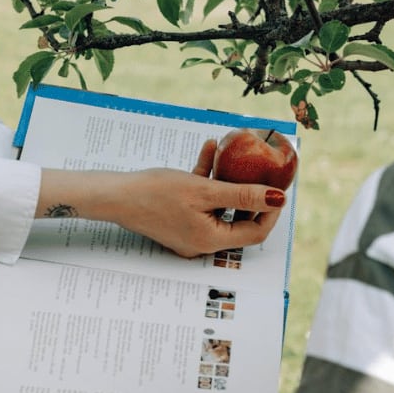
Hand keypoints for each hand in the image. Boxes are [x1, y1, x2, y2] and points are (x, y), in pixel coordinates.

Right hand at [36, 140, 285, 257]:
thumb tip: (278, 198)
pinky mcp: (178, 219)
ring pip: (219, 207)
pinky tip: (208, 150)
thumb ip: (243, 195)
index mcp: (212, 240)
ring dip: (227, 179)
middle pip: (238, 219)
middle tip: (260, 169)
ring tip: (232, 154)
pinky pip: (200, 201)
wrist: (115, 194)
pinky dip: (206, 178)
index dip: (270, 210)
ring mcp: (189, 232)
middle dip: (249, 191)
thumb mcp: (205, 190)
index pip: (255, 231)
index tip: (277, 186)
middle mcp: (202, 242)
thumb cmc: (157, 193)